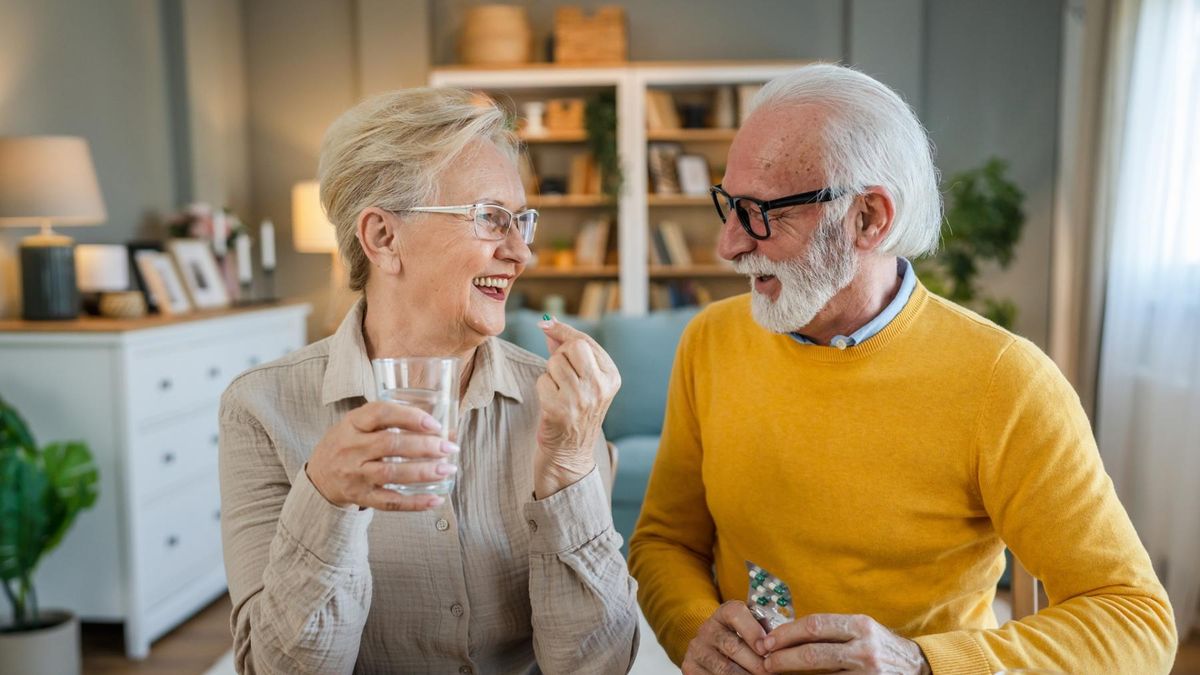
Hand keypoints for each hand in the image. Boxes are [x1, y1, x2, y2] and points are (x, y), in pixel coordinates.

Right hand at [306, 401, 459, 510]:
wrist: (319, 476)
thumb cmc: (349, 443)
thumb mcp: (362, 425)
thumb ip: (398, 423)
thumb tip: (448, 431)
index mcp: (353, 423)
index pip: (380, 413)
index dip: (409, 416)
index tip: (434, 424)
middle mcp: (351, 448)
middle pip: (390, 445)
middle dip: (424, 446)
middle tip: (449, 448)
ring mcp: (354, 475)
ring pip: (391, 474)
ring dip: (423, 472)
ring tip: (447, 469)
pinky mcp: (360, 497)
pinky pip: (389, 502)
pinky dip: (414, 502)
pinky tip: (435, 498)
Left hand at [533, 317, 620, 498]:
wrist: (570, 455)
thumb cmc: (575, 415)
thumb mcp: (585, 384)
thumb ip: (571, 355)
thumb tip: (550, 327)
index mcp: (611, 378)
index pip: (586, 342)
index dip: (564, 331)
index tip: (547, 324)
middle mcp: (600, 387)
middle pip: (573, 347)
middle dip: (559, 355)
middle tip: (560, 375)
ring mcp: (581, 398)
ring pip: (554, 363)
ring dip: (550, 375)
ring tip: (558, 393)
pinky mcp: (559, 408)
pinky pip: (542, 381)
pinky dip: (542, 390)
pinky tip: (551, 405)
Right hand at [682, 601, 770, 674]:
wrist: (714, 651)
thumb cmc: (743, 641)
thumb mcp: (753, 630)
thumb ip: (765, 634)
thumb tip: (783, 646)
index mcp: (724, 613)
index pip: (735, 613)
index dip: (752, 630)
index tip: (766, 648)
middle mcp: (707, 629)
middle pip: (732, 646)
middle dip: (756, 663)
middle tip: (771, 672)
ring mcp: (697, 649)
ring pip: (724, 668)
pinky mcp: (690, 668)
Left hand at [759, 613, 929, 673]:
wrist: (916, 667)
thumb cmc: (879, 645)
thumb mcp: (861, 629)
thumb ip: (832, 630)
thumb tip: (789, 633)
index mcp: (860, 625)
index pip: (814, 625)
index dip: (786, 633)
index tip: (768, 640)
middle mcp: (864, 648)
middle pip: (812, 653)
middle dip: (783, 657)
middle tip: (765, 659)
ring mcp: (867, 673)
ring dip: (792, 674)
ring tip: (775, 671)